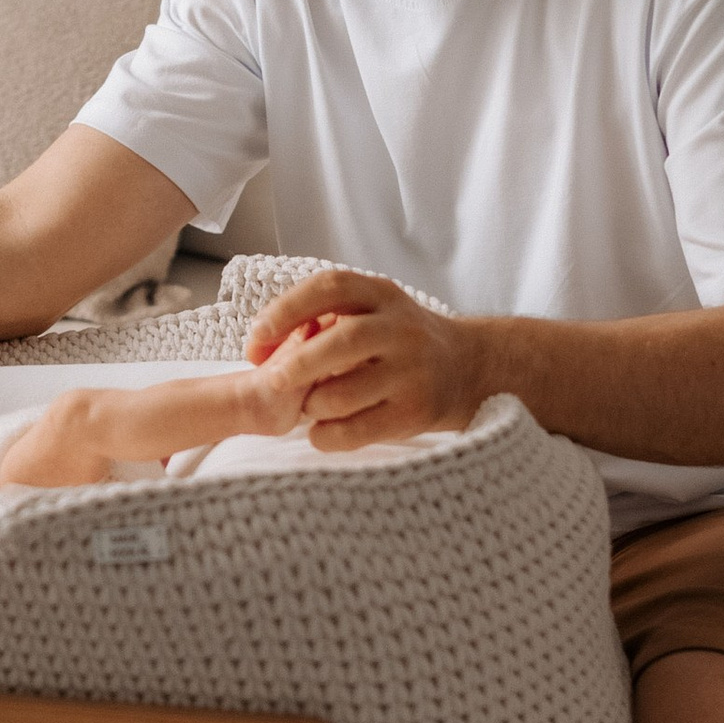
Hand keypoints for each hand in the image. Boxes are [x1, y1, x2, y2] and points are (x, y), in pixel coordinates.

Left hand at [242, 268, 486, 449]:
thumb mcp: (371, 312)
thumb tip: (259, 348)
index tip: (257, 335)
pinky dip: (329, 435)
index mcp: (381, 295)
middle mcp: (400, 329)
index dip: (287, 308)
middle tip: (271, 382)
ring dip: (314, 404)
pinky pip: (360, 430)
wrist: (467, 369)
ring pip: (347, 392)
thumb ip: (320, 320)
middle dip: (299, 363)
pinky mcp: (417, 412)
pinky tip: (320, 432)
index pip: (330, 286)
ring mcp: (412, 371)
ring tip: (307, 407)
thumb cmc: (397, 341)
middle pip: (343, 339)